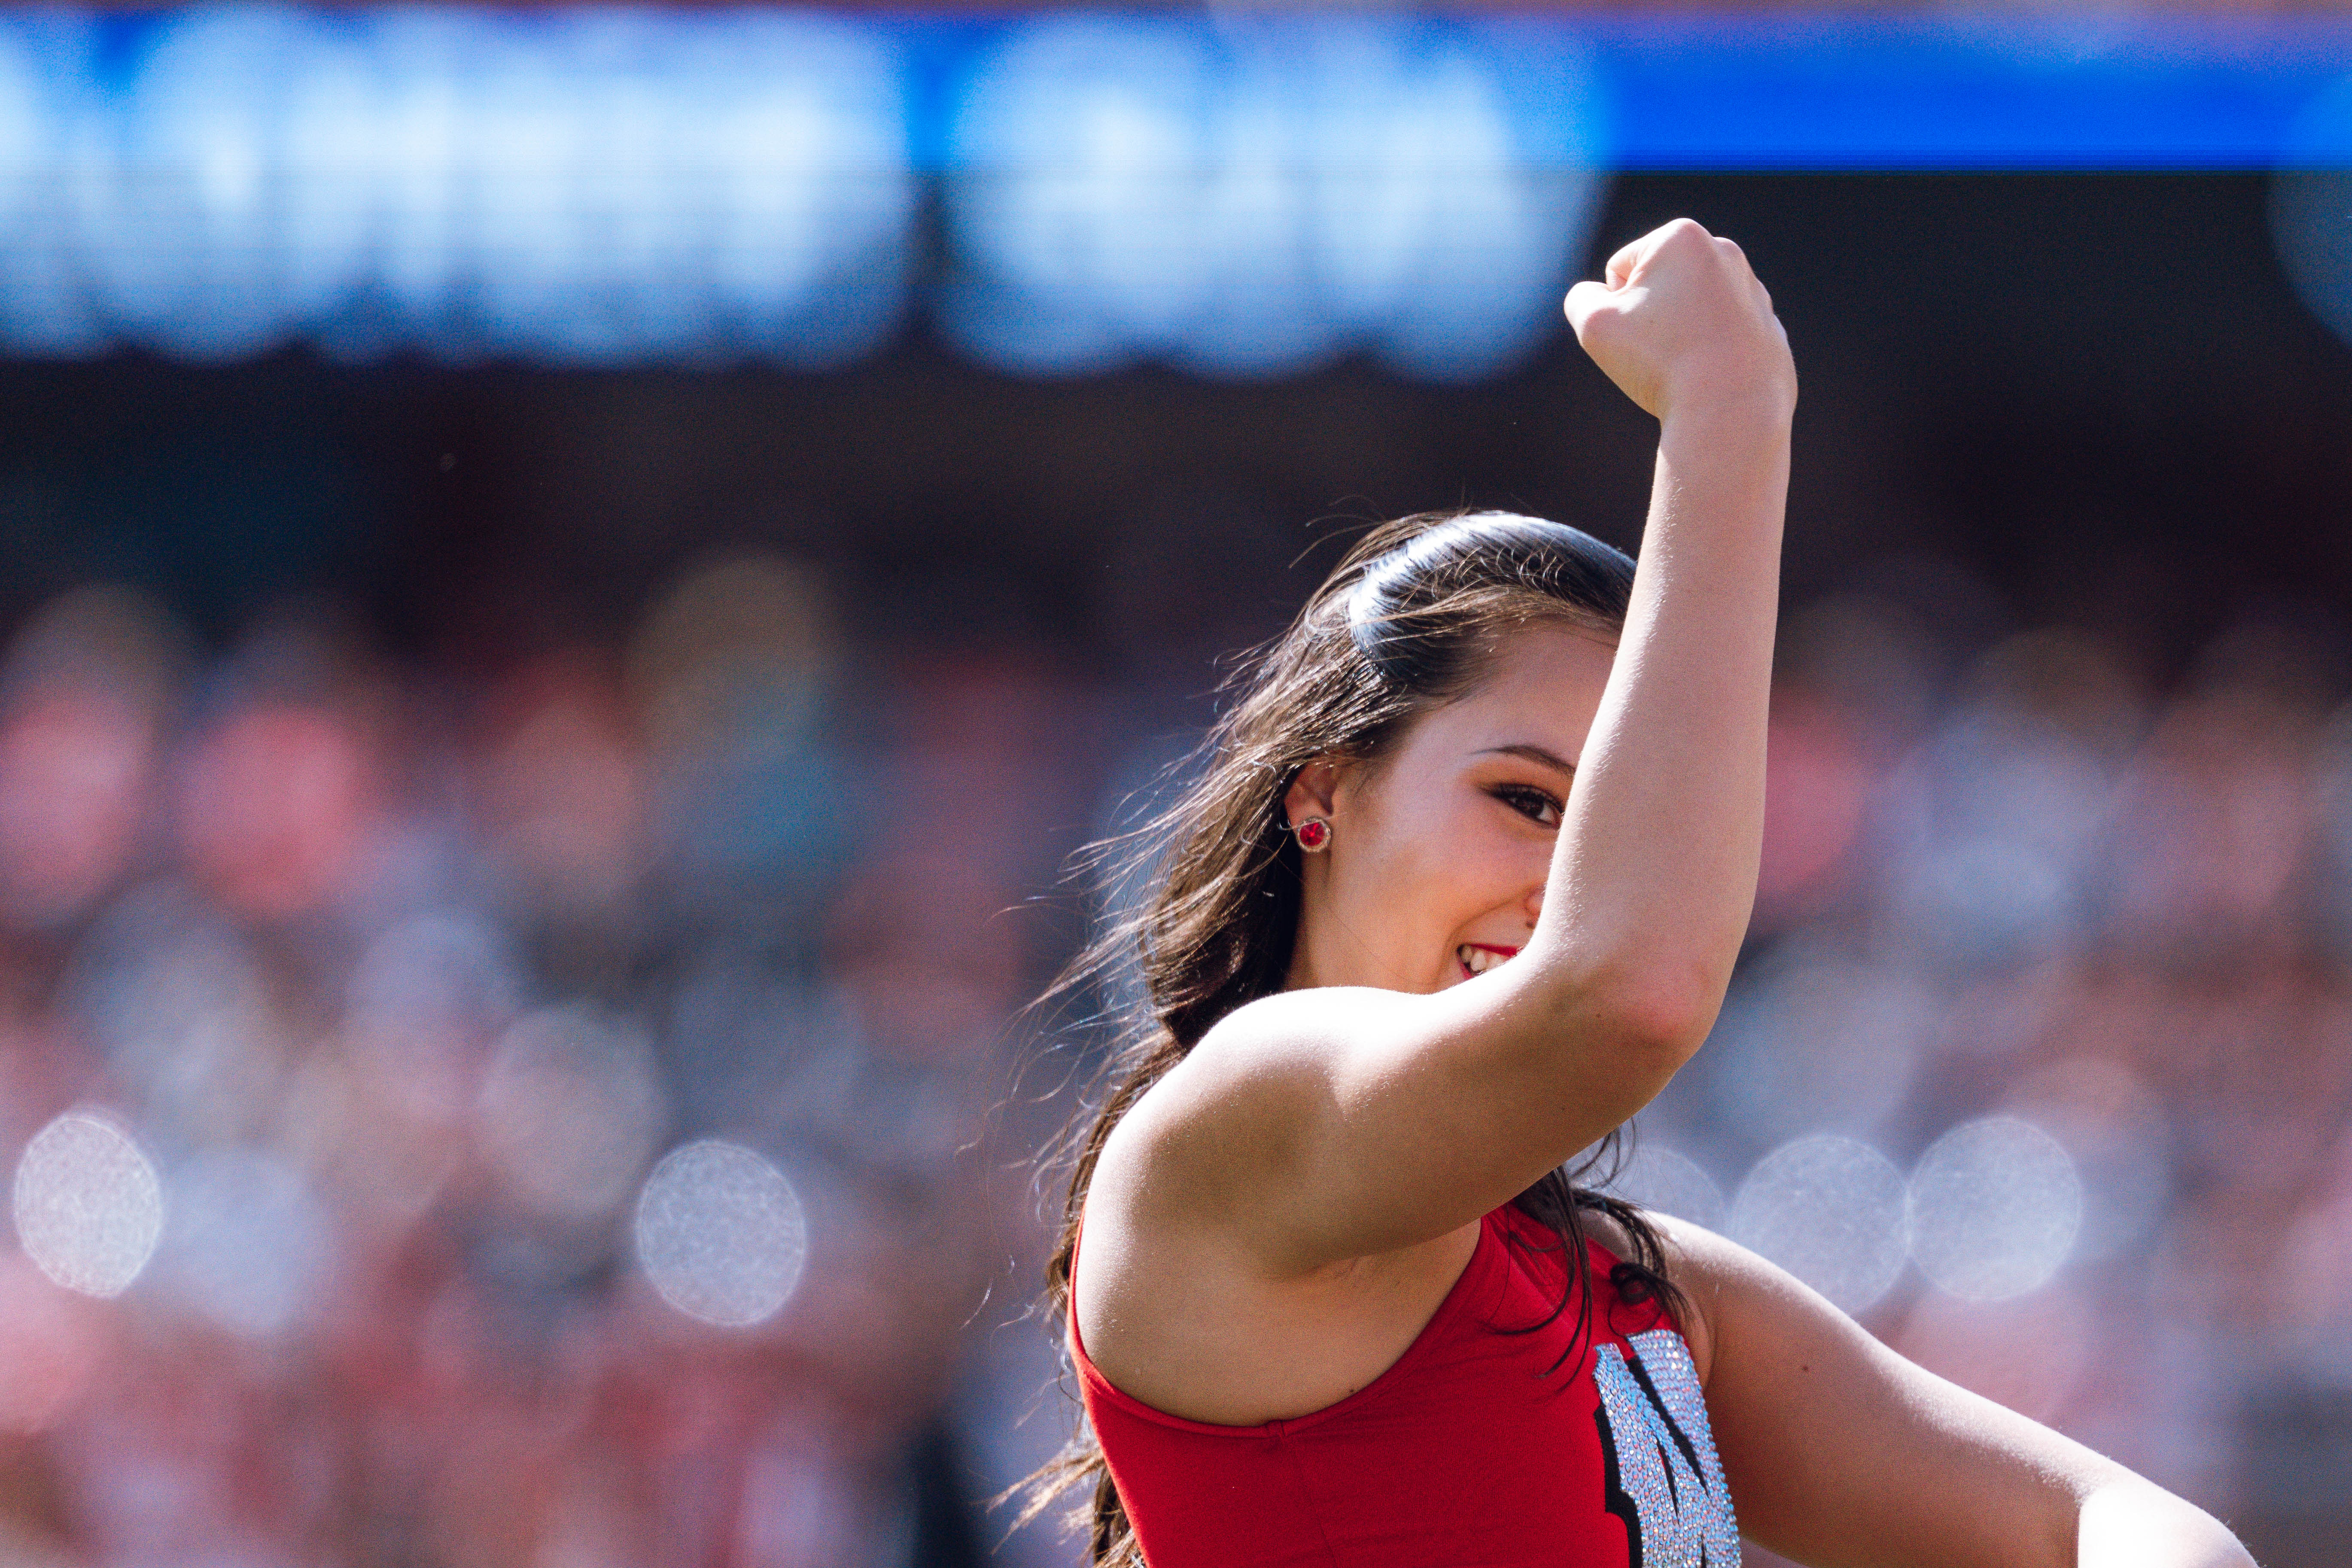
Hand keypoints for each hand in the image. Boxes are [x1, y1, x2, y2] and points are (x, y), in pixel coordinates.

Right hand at [1564, 218, 1794, 424]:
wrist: (1730, 412)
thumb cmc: (1659, 362)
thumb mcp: (1594, 324)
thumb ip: (1581, 298)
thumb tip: (1598, 295)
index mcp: (1683, 237)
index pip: (1620, 267)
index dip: (1613, 306)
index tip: (1635, 333)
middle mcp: (1726, 254)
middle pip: (1659, 285)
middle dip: (1650, 314)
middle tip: (1657, 351)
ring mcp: (1754, 292)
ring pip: (1692, 312)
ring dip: (1679, 334)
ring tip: (1684, 366)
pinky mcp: (1771, 328)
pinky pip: (1723, 338)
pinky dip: (1711, 354)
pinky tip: (1710, 378)